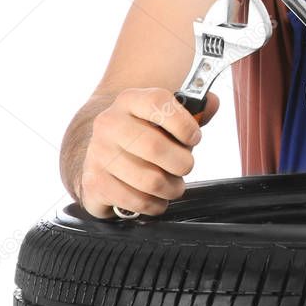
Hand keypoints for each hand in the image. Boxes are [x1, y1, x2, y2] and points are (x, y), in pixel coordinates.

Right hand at [78, 87, 219, 218]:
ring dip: (172, 188)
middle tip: (186, 166)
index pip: (158, 103)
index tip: (195, 137)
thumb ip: (195, 108)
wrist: (105, 152)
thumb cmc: (147, 133)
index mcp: (130, 99)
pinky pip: (136, 201)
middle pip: (155, 147)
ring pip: (149, 180)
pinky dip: (155, 205)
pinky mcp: (94, 183)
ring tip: (174, 185)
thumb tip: (211, 104)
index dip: (184, 123)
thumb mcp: (168, 114)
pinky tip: (158, 198)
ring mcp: (98, 154)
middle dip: (182, 163)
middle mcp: (109, 123)